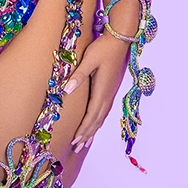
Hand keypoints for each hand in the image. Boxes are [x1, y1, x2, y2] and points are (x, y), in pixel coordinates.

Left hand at [62, 32, 130, 151]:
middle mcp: (108, 94)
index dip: (83, 129)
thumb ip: (78, 75)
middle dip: (87, 135)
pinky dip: (98, 121)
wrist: (121, 39)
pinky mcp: (111, 88)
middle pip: (97, 120)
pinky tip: (95, 123)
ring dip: (93, 130)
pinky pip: (104, 110)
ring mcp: (111, 92)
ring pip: (101, 117)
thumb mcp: (89, 59)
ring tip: (85, 142)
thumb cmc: (103, 47)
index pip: (92, 115)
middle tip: (76, 147)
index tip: (75, 140)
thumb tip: (66, 91)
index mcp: (102, 90)